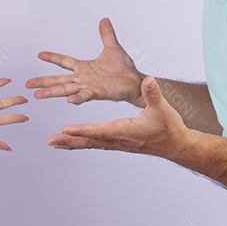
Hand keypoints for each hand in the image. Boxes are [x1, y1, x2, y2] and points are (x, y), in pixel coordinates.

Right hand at [26, 18, 144, 105]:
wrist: (135, 81)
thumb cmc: (124, 69)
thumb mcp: (112, 47)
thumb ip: (106, 34)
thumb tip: (104, 20)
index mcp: (84, 67)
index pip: (64, 61)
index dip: (52, 57)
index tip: (39, 54)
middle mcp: (83, 78)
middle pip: (58, 79)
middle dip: (42, 82)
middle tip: (28, 84)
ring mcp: (88, 86)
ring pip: (66, 89)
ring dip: (51, 92)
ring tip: (38, 95)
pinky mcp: (97, 92)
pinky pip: (85, 95)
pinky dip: (77, 98)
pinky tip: (68, 100)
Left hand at [48, 76, 189, 157]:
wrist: (175, 145)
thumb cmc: (169, 127)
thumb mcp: (162, 108)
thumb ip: (153, 94)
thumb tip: (148, 80)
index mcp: (125, 130)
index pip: (100, 131)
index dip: (83, 130)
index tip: (66, 130)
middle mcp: (118, 139)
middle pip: (90, 140)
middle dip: (70, 141)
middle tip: (51, 140)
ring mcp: (117, 143)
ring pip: (90, 143)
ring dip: (72, 143)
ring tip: (53, 143)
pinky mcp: (117, 142)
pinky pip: (95, 143)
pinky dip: (81, 141)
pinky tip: (71, 142)